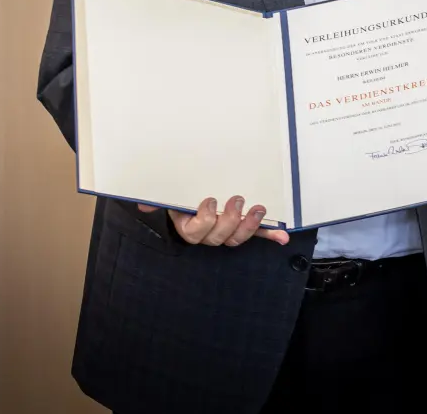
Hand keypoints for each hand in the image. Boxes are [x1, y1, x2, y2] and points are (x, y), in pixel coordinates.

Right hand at [137, 196, 288, 245]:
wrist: (192, 187)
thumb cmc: (181, 190)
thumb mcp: (168, 190)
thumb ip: (157, 197)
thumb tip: (144, 203)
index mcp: (188, 225)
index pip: (195, 231)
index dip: (204, 219)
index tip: (210, 200)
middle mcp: (208, 233)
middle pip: (218, 237)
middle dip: (229, 220)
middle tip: (236, 199)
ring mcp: (227, 230)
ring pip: (237, 238)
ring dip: (250, 226)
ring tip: (258, 209)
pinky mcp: (244, 226)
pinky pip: (257, 235)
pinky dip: (270, 235)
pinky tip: (283, 237)